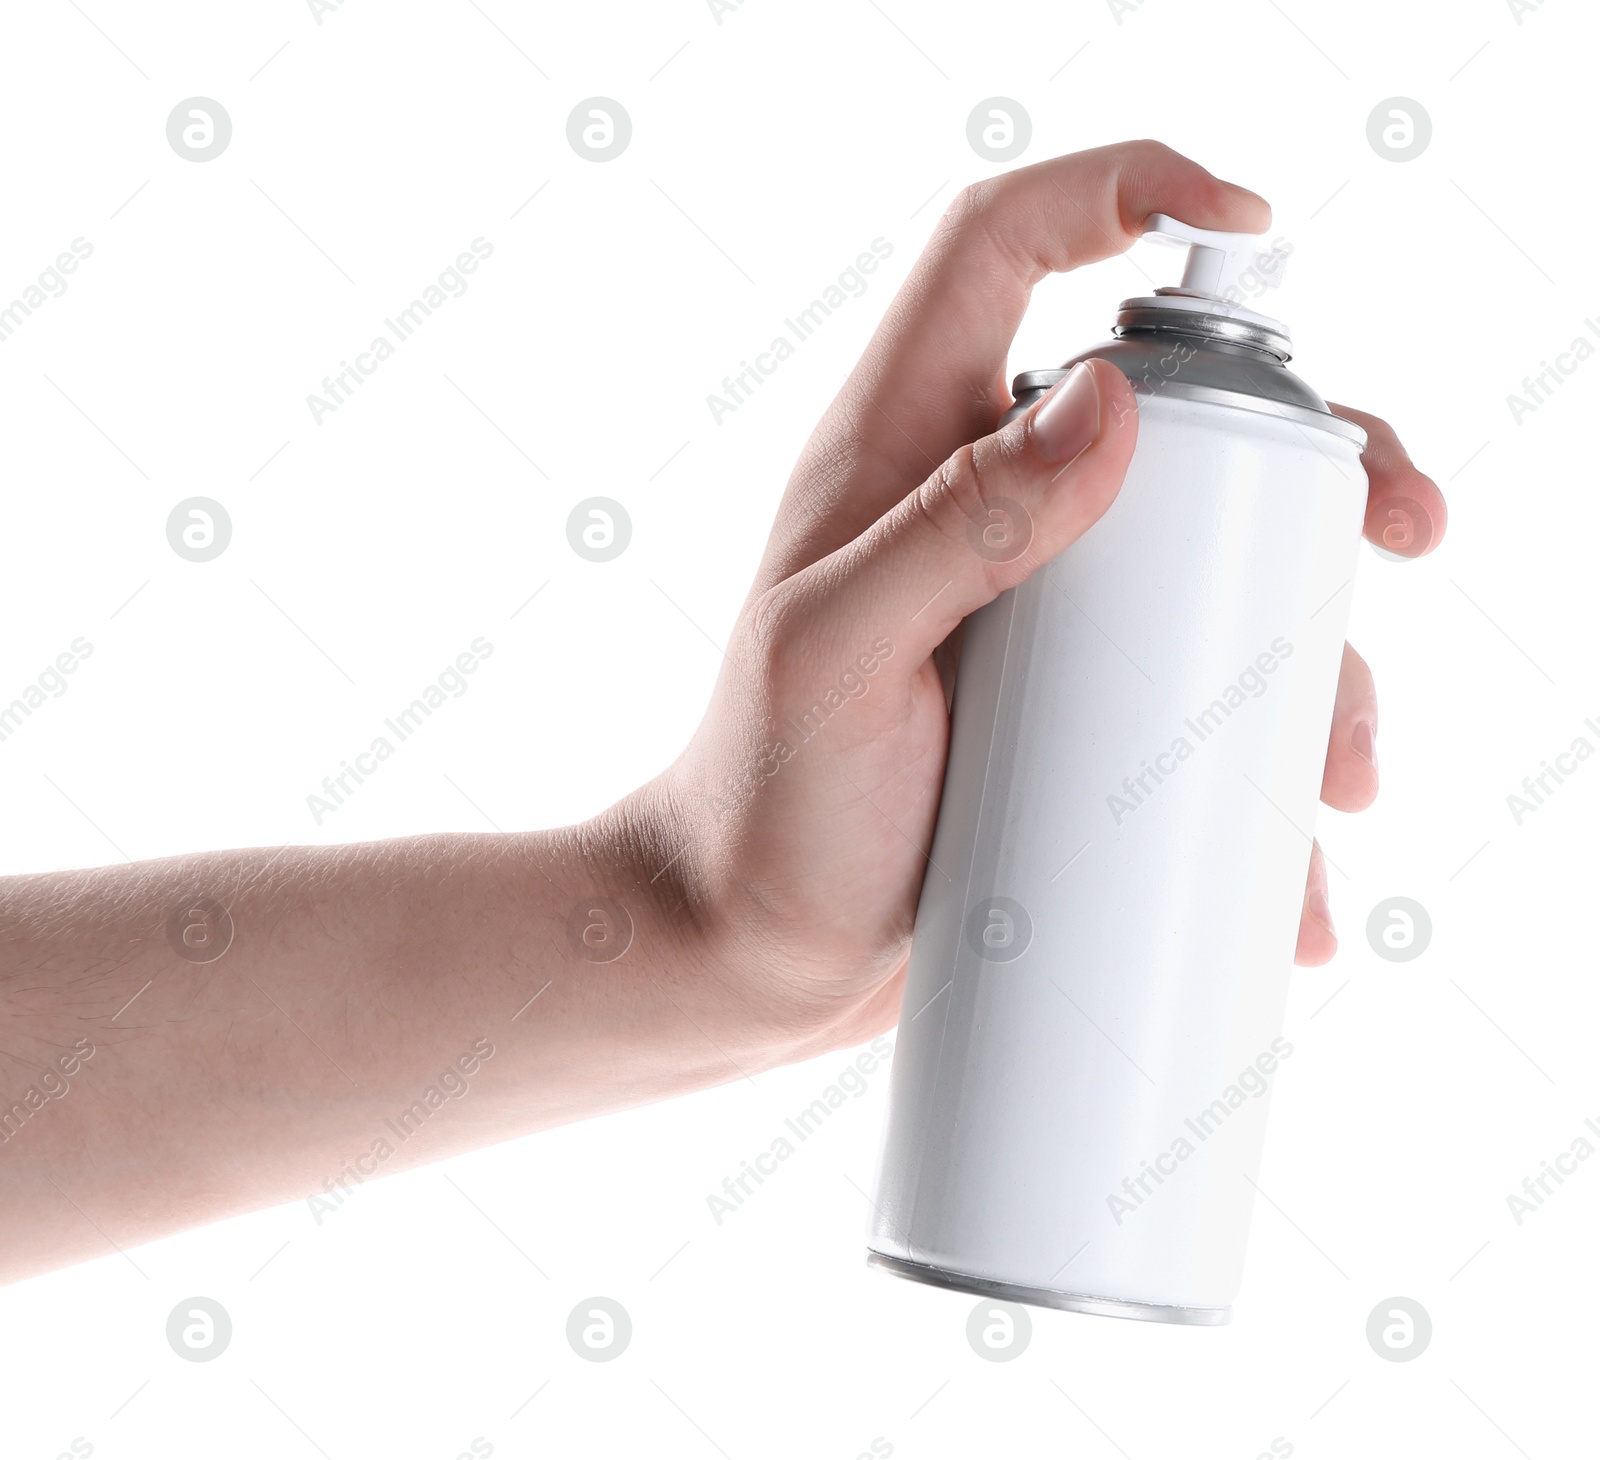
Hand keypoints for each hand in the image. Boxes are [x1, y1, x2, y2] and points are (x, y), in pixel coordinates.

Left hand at [631, 140, 1447, 1056]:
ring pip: (1216, 555)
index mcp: (903, 446)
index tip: (1240, 224)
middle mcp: (986, 504)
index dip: (1116, 190)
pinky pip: (1200, 686)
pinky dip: (1267, 749)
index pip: (1000, 248)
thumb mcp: (837, 656)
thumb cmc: (766, 801)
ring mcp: (1043, 607)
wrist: (758, 946)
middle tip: (1401, 524)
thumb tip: (1112, 402)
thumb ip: (956, 525)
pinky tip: (1304, 842)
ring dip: (1313, 630)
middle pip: (1174, 405)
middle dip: (1311, 449)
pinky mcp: (1077, 704)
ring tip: (1340, 765)